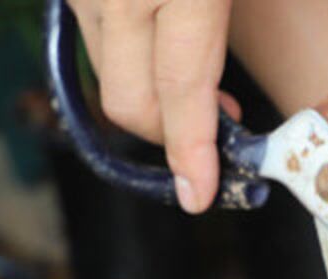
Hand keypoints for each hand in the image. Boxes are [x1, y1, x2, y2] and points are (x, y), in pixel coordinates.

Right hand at [67, 0, 238, 212]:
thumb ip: (233, 37)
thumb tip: (228, 108)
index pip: (179, 89)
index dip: (191, 148)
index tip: (200, 192)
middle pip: (129, 102)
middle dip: (171, 133)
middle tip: (221, 126)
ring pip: (106, 76)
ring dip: (150, 96)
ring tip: (202, 80)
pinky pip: (93, 39)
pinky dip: (129, 57)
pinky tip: (164, 43)